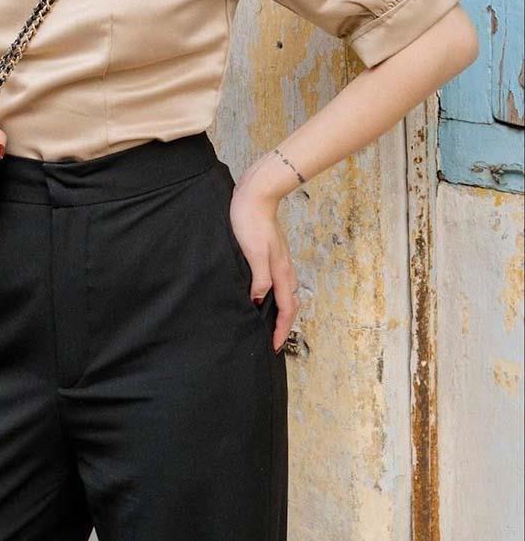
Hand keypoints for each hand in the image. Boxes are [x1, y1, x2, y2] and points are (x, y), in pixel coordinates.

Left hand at [228, 175, 299, 353]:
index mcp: (280, 271)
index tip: (274, 346)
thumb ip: (259, 278)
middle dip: (283, 324)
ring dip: (279, 311)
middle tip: (272, 340)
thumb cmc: (251, 221)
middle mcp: (283, 268)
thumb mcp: (253, 252)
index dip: (280, 329)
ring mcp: (279, 260)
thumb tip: (258, 301)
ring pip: (284, 292)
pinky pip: (276, 281)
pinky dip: (272, 295)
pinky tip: (260, 293)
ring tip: (267, 322)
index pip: (286, 308)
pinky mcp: (271, 252)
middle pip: (289, 303)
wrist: (256, 194)